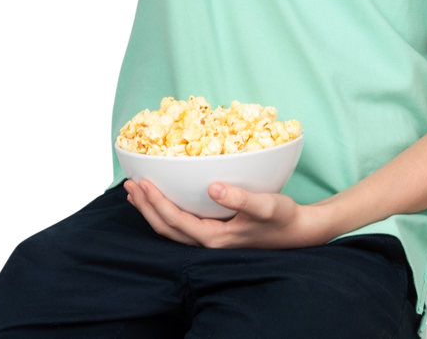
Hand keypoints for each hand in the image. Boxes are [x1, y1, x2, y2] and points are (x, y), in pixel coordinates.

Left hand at [124, 179, 332, 249]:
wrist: (297, 231)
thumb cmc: (282, 217)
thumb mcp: (266, 205)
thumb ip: (240, 198)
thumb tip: (214, 187)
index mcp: (215, 238)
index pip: (177, 220)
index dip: (157, 202)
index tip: (142, 183)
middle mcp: (208, 242)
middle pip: (166, 228)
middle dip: (145, 206)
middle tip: (129, 184)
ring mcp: (210, 240)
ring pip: (171, 228)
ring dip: (151, 210)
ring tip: (135, 192)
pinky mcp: (214, 233)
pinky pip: (181, 225)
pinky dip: (165, 211)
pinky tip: (162, 199)